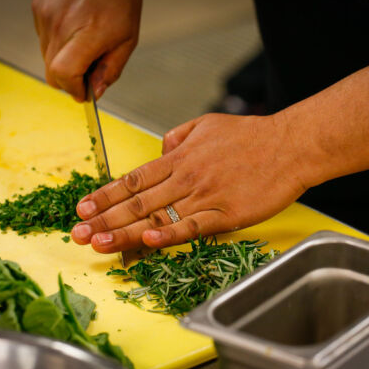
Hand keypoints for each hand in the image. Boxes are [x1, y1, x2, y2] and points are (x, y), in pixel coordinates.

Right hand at [31, 0, 141, 101]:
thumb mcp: (127, 40)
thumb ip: (110, 69)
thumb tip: (96, 91)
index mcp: (87, 34)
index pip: (63, 74)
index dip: (73, 88)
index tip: (83, 92)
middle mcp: (61, 24)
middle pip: (51, 72)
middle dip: (69, 79)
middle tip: (87, 71)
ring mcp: (46, 14)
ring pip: (46, 56)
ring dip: (63, 59)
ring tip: (83, 43)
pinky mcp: (38, 6)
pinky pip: (42, 37)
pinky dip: (56, 42)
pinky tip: (74, 29)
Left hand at [70, 112, 308, 252]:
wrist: (290, 145)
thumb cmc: (251, 136)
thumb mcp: (207, 124)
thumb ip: (179, 136)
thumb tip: (160, 148)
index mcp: (179, 157)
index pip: (133, 179)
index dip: (105, 195)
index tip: (83, 208)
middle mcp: (186, 177)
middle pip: (137, 201)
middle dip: (104, 219)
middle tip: (78, 234)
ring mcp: (205, 196)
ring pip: (157, 215)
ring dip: (125, 231)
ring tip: (99, 244)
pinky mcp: (226, 214)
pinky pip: (192, 226)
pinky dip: (168, 234)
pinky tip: (147, 240)